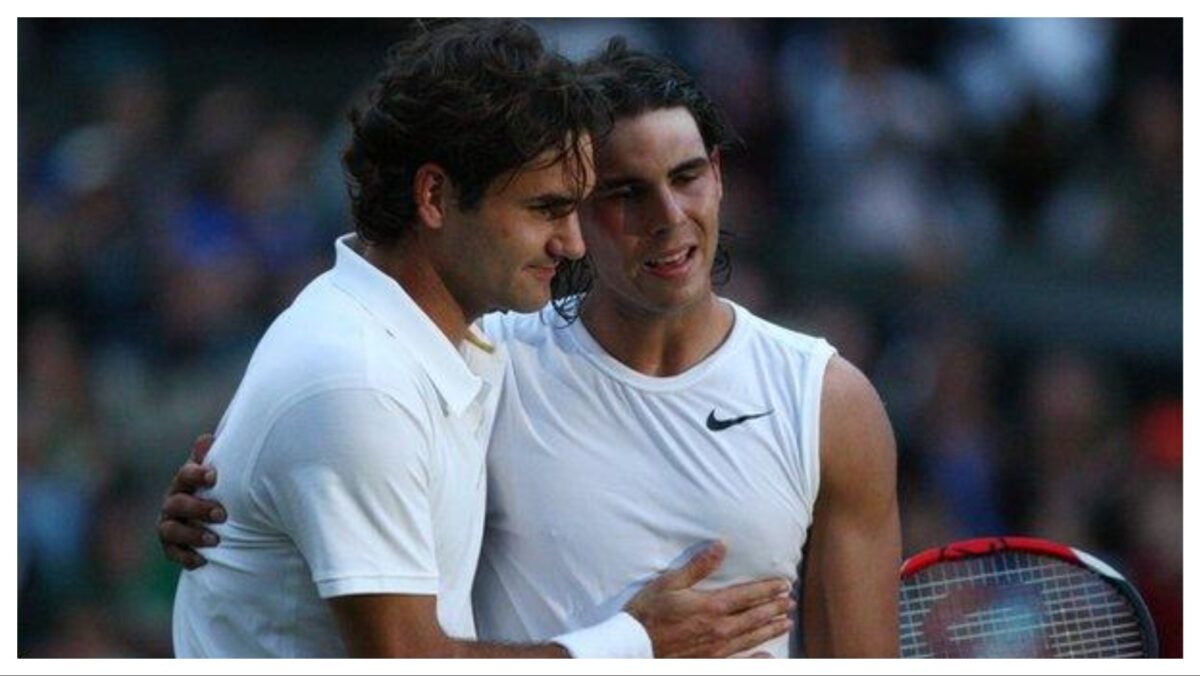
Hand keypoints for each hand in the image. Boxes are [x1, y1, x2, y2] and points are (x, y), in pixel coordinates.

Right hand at [158, 433, 225, 568]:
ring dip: (192, 535)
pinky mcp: (171, 547)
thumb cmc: (216, 490)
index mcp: (184, 482)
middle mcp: (172, 503)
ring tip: (216, 540)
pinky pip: (172, 554)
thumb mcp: (214, 474)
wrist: (212, 519)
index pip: (184, 475)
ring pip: (171, 530)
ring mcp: (169, 525)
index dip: (196, 474)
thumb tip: (208, 438)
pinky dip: (186, 558)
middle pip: (176, 504)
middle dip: (198, 509)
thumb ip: (210, 458)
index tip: (213, 476)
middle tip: (222, 515)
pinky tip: (202, 561)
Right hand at [624, 541, 793, 657]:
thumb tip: (721, 545)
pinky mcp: (711, 662)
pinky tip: (769, 656)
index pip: (748, 595)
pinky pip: (740, 661)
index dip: (768, 589)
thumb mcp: (670, 582)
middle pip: (755, 616)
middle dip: (775, 608)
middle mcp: (720, 628)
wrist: (635, 646)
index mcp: (712, 606)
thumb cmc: (649, 612)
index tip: (784, 584)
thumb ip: (699, 566)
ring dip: (771, 629)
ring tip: (786, 623)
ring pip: (752, 637)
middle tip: (790, 602)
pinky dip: (757, 659)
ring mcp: (717, 648)